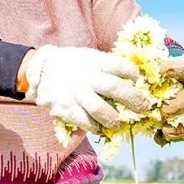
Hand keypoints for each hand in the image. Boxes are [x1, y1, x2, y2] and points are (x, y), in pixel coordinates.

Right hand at [25, 45, 153, 133]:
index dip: (133, 74)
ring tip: (121, 123)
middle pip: (115, 88)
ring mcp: (76, 95)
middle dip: (134, 99)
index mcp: (94, 62)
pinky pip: (86, 123)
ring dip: (115, 118)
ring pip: (101, 110)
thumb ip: (107, 66)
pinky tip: (100, 127)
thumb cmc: (72, 64)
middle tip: (143, 107)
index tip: (137, 79)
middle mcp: (86, 77)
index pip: (120, 66)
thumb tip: (134, 79)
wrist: (40, 71)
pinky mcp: (67, 110)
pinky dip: (96, 127)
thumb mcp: (88, 57)